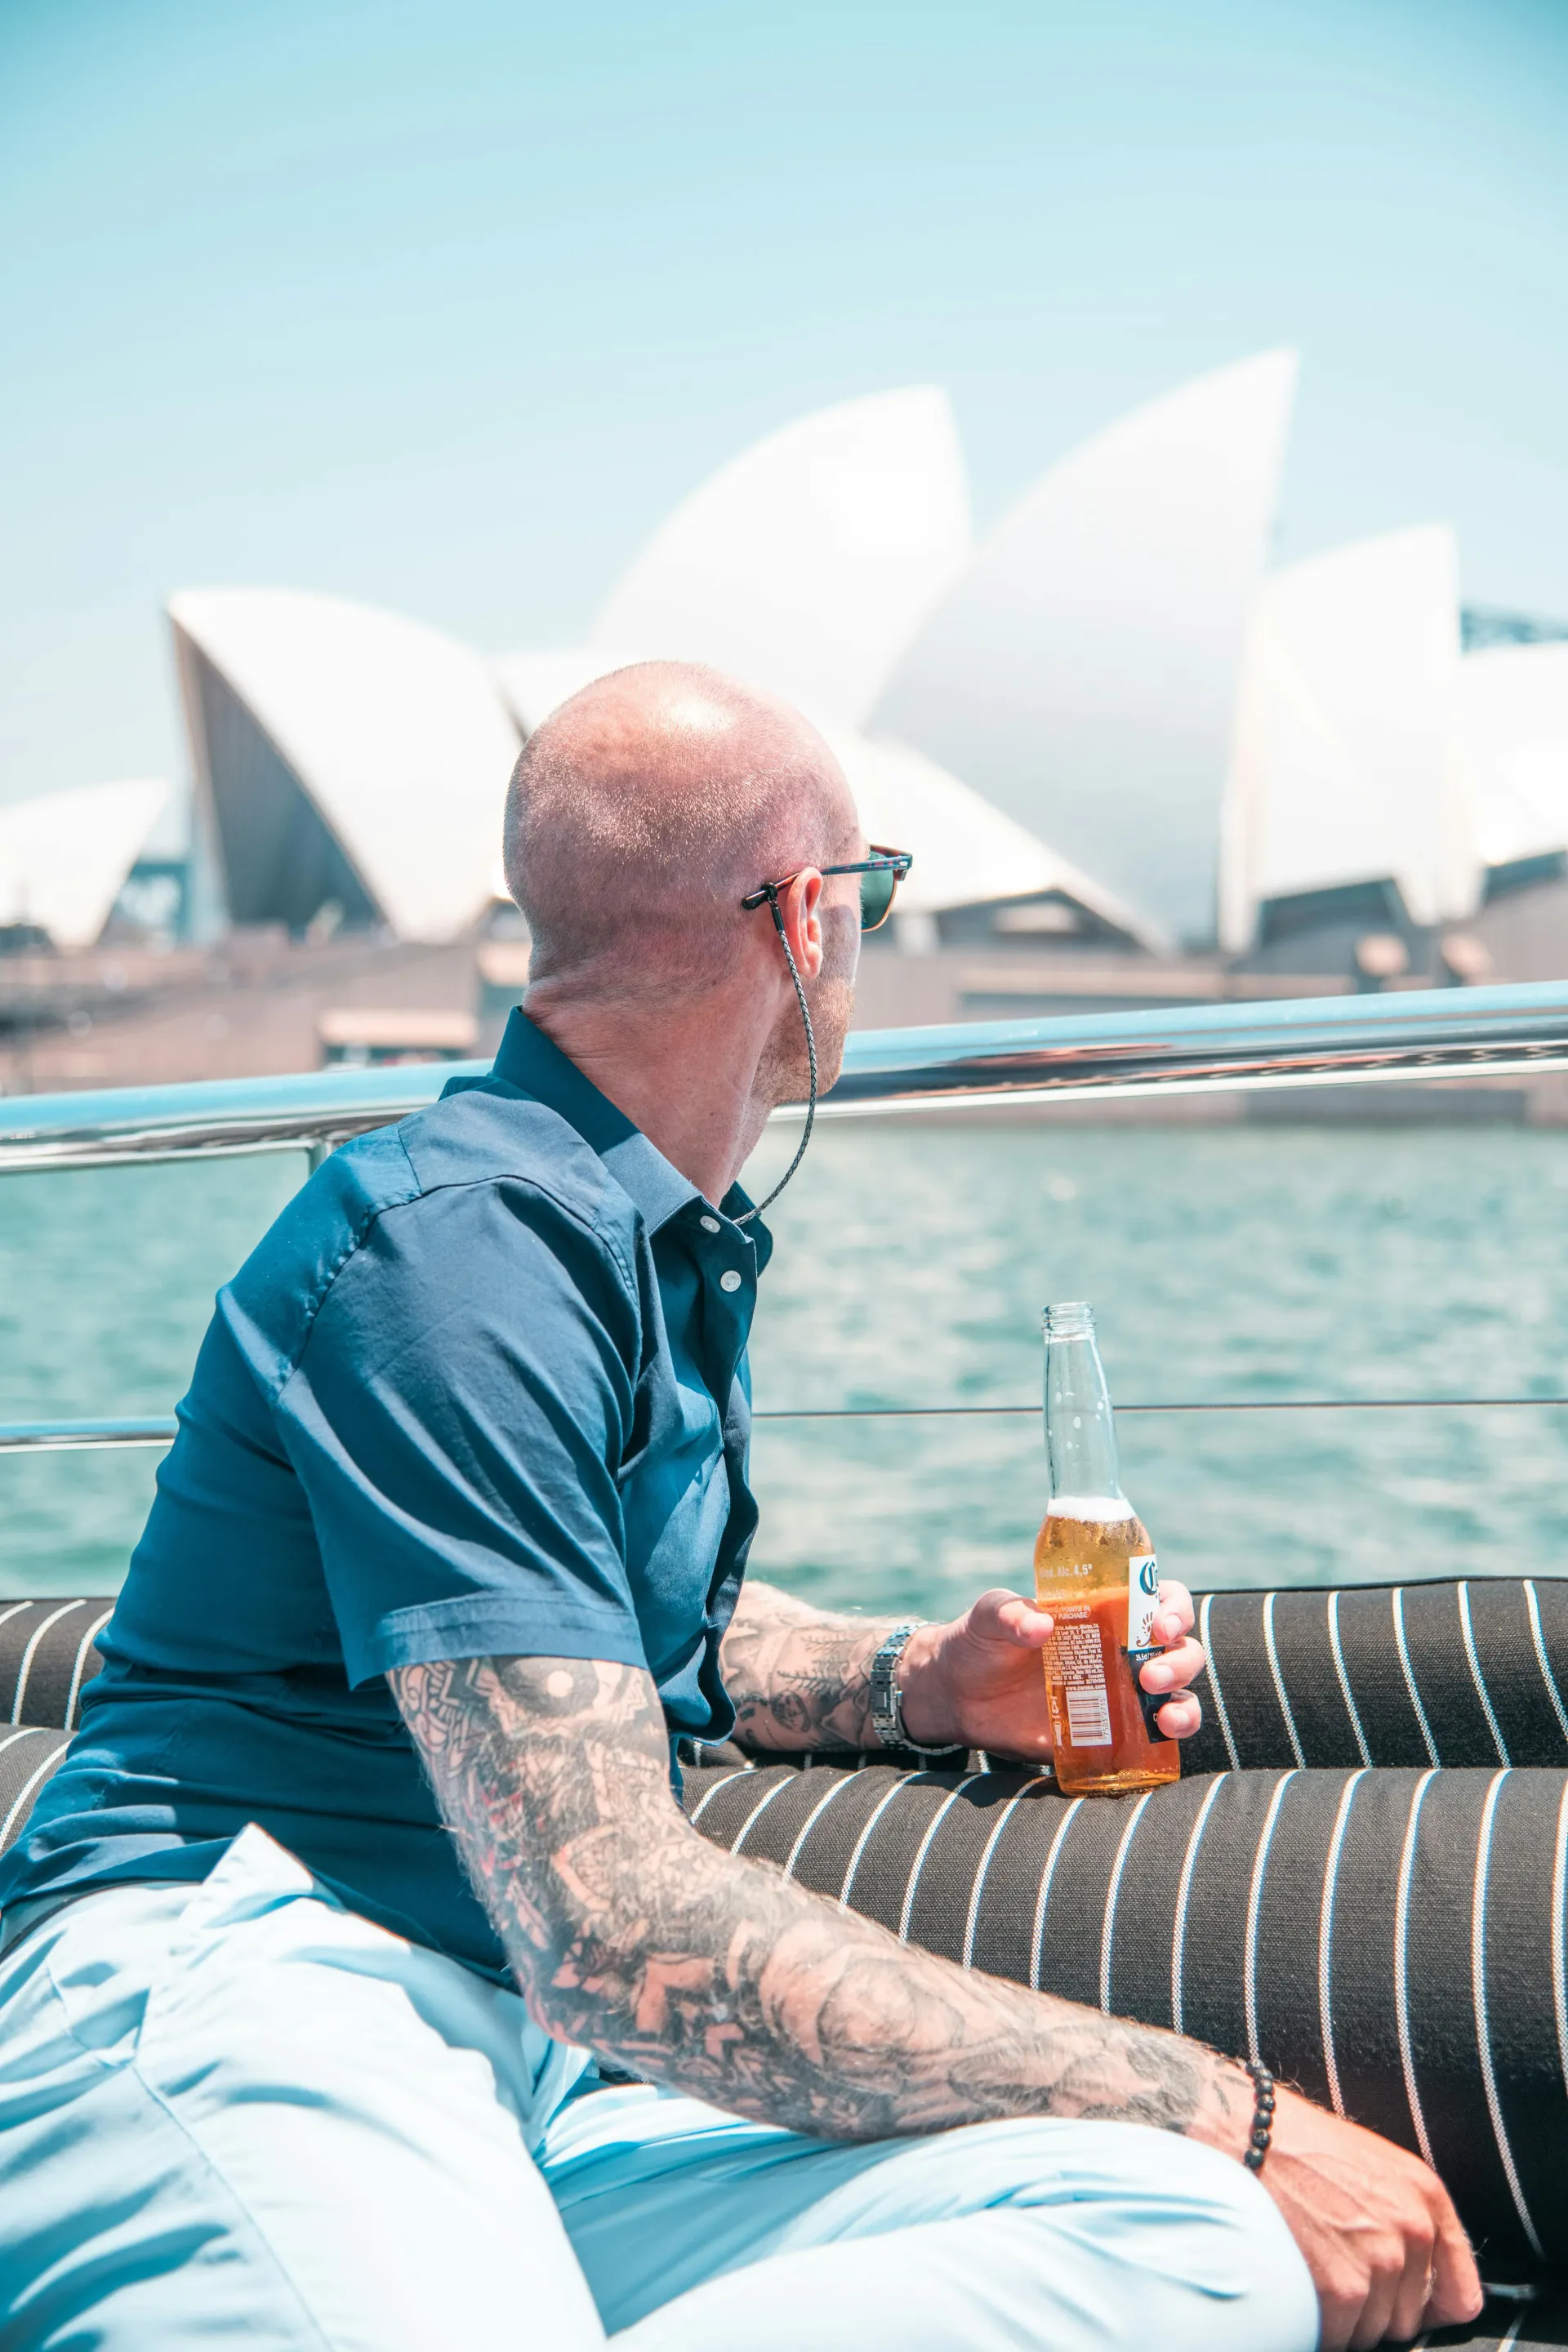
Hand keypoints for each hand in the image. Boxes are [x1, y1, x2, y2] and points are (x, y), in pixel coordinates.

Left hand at [898, 1580, 1205, 1762]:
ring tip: (1165, 1719)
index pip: (1160, 1600)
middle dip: (1180, 1663)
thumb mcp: (988, 1616)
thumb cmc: (979, 1643)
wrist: (957, 1698)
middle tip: (1149, 1677)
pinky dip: (1165, 1745)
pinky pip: (1151, 1742)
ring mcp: (1119, 1697)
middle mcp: (1122, 1653)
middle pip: (1181, 1651)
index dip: (1174, 1609)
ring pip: (1178, 1698)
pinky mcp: (1107, 1736)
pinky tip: (1157, 1746)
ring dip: (1184, 1708)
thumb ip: (1009, 1614)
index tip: (1159, 1625)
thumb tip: (1040, 1625)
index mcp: (1105, 1613)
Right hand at [1251, 2083, 1481, 2350]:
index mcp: (1426, 2196)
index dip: (1431, 2309)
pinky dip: (1316, 2327)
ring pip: (1372, 2333)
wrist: (1242, 2129)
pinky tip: (1296, 2286)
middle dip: (1373, 2309)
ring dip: (1341, 2318)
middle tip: (1332, 2270)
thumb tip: (1414, 2275)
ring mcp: (1380, 2261)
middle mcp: (1413, 2231)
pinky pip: (1338, 2338)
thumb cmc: (1296, 2140)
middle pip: (1408, 2320)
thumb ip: (1403, 2213)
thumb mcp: (1370, 2161)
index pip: (1462, 2296)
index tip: (1407, 2307)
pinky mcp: (1343, 2288)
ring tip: (1309, 2270)